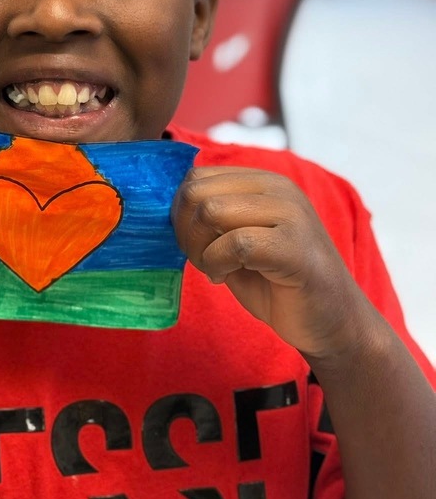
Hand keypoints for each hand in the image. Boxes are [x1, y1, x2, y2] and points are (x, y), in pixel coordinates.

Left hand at [172, 167, 373, 361]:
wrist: (329, 322)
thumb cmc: (277, 284)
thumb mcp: (236, 242)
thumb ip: (210, 221)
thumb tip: (168, 210)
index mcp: (263, 182)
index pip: (197, 177)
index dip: (180, 213)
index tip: (192, 244)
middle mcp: (278, 188)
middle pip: (197, 192)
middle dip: (185, 231)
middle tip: (200, 259)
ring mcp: (290, 214)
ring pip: (211, 211)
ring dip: (199, 248)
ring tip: (214, 268)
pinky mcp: (294, 246)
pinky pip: (234, 243)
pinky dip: (216, 264)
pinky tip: (223, 278)